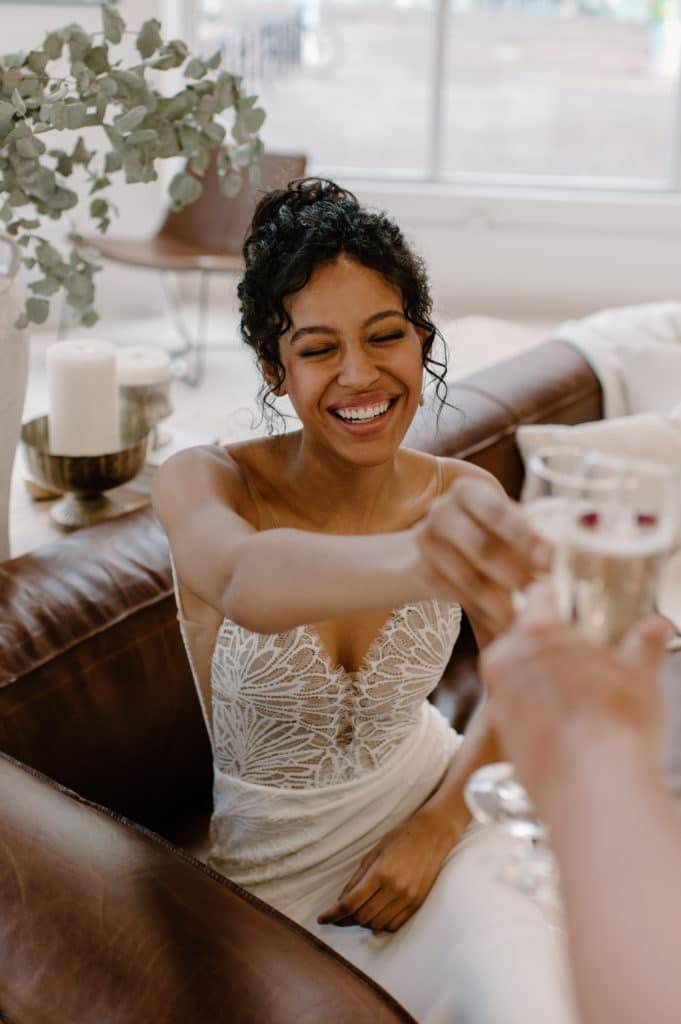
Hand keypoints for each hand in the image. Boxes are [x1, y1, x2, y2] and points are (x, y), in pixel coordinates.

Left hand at [317, 809, 458, 933]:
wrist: (432, 835)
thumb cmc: (400, 838)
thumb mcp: (373, 853)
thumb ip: (357, 878)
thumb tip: (342, 900)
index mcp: (380, 873)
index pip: (351, 903)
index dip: (334, 913)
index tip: (322, 919)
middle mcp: (395, 889)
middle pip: (362, 916)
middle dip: (345, 919)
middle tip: (337, 916)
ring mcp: (408, 899)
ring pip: (377, 924)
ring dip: (363, 922)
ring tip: (356, 913)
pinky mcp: (417, 904)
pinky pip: (394, 925)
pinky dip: (381, 923)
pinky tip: (375, 914)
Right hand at [413, 474, 551, 637]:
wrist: (436, 545)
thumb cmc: (488, 531)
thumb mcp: (505, 523)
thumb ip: (532, 538)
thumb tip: (585, 565)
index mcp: (470, 490)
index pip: (499, 512)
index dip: (526, 539)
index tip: (551, 562)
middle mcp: (443, 510)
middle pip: (483, 548)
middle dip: (516, 575)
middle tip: (543, 597)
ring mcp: (426, 542)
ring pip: (469, 580)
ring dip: (502, 604)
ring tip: (527, 620)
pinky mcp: (420, 573)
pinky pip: (456, 599)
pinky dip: (483, 615)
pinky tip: (503, 626)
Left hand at [481, 582, 673, 815]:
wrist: (594, 792)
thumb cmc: (617, 724)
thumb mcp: (641, 676)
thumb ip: (645, 644)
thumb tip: (658, 625)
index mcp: (535, 631)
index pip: (539, 596)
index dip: (557, 597)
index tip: (571, 602)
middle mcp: (507, 660)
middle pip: (526, 637)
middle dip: (552, 643)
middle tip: (586, 655)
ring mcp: (500, 700)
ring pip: (520, 675)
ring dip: (544, 678)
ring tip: (583, 694)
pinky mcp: (502, 737)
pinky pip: (519, 710)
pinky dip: (539, 711)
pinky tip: (570, 726)